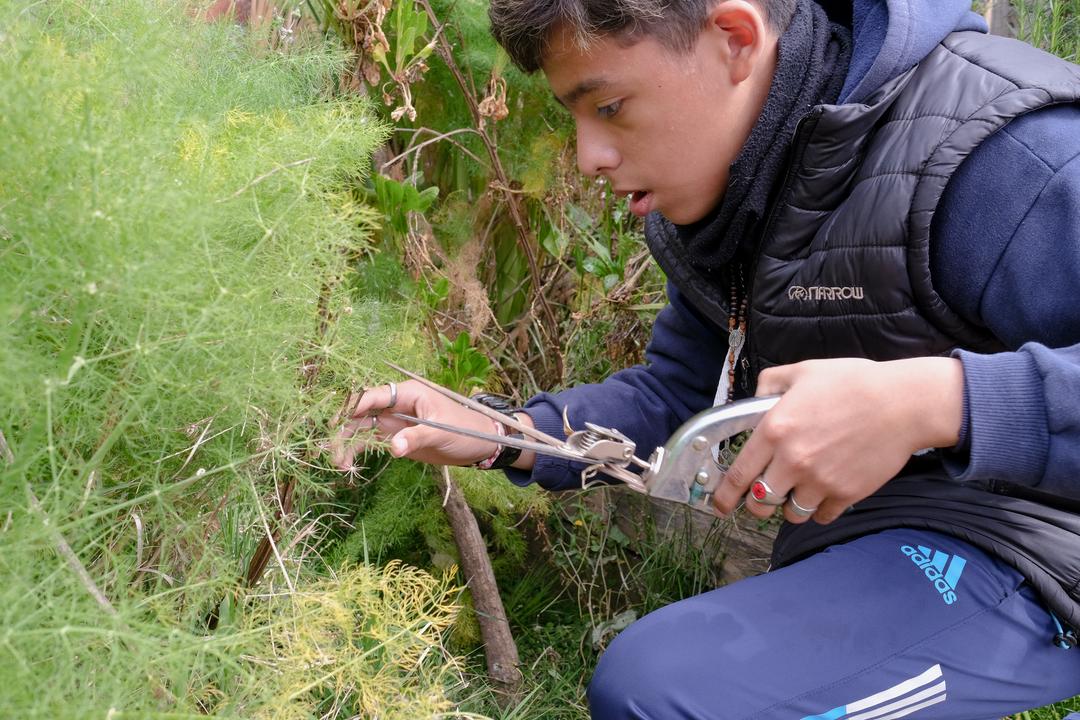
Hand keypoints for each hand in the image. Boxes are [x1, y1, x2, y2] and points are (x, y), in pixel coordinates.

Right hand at [330, 380, 531, 470]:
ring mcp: (394, 422)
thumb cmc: (466, 430)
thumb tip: (393, 449)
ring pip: (362, 429)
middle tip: (329, 447)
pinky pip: (370, 442)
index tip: (337, 419)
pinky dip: (357, 451)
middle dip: (343, 428)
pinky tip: (348, 465)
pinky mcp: (395, 438)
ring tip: (337, 463)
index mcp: (409, 393)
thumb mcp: (443, 432)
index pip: (375, 395)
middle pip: (362, 412)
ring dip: (347, 443)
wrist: (480, 445)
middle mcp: (396, 405)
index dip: (354, 405)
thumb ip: (417, 438)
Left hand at [711, 357, 963, 523]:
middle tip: (763, 496)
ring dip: (789, 506)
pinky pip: (820, 516)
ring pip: (790, 514)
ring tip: (798, 490)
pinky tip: (823, 493)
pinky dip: (818, 510)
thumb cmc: (853, 382)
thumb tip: (756, 397)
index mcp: (774, 430)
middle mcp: (792, 460)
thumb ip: (771, 383)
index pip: (738, 474)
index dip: (724, 495)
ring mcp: (819, 481)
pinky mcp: (845, 494)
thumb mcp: (803, 371)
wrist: (903, 403)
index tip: (719, 505)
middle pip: (759, 503)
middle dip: (756, 503)